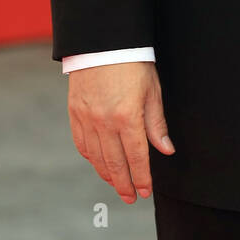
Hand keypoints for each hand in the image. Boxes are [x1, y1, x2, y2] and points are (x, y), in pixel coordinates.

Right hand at [67, 62, 173, 203]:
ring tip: (117, 185)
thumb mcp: (152, 91)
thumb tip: (165, 150)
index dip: (142, 177)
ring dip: (107, 174)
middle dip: (124, 184)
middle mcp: (105, 122)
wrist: (103, 42)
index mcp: (128, 117)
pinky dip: (91, 157)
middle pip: (115, 163)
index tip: (145, 191)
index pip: (137, 157)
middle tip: (131, 198)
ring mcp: (87, 119)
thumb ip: (157, 124)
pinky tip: (99, 163)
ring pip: (97, 157)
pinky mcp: (75, 113)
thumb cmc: (133, 63)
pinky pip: (82, 143)